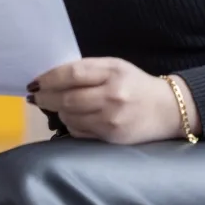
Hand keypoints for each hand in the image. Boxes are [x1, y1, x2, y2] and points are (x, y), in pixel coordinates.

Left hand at [30, 57, 197, 144]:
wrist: (168, 110)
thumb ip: (87, 69)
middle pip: (68, 98)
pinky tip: (71, 118)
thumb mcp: (115, 66)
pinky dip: (70, 125)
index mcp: (112, 73)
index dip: (49, 78)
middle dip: (46, 97)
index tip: (35, 81)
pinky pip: (80, 132)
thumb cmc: (135, 83)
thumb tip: (52, 76)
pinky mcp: (112, 138)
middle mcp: (112, 97)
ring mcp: (112, 120)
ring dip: (57, 111)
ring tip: (53, 105)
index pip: (72, 74)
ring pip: (71, 117)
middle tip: (36, 96)